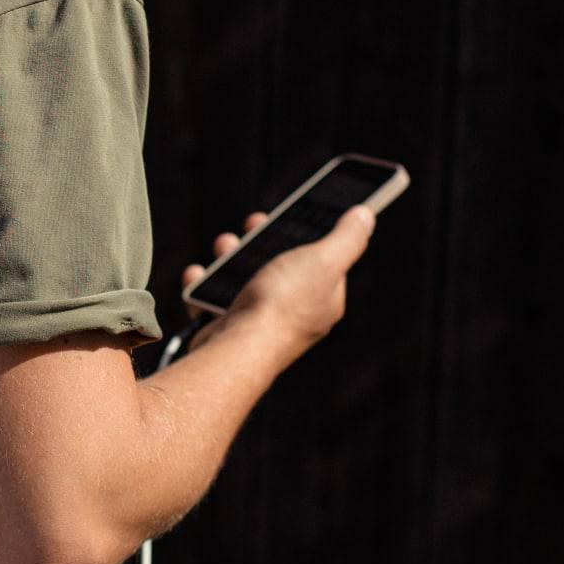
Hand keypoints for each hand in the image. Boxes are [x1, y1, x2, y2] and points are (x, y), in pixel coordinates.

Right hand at [182, 205, 375, 367]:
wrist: (238, 349)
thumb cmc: (283, 304)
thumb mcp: (325, 261)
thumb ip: (348, 237)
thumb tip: (365, 216)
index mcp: (322, 299)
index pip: (321, 261)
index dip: (306, 234)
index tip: (291, 213)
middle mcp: (292, 314)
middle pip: (277, 266)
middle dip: (261, 241)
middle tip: (253, 224)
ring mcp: (257, 322)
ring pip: (241, 280)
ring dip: (228, 257)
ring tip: (223, 245)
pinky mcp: (225, 329)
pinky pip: (210, 299)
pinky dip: (201, 284)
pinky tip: (198, 275)